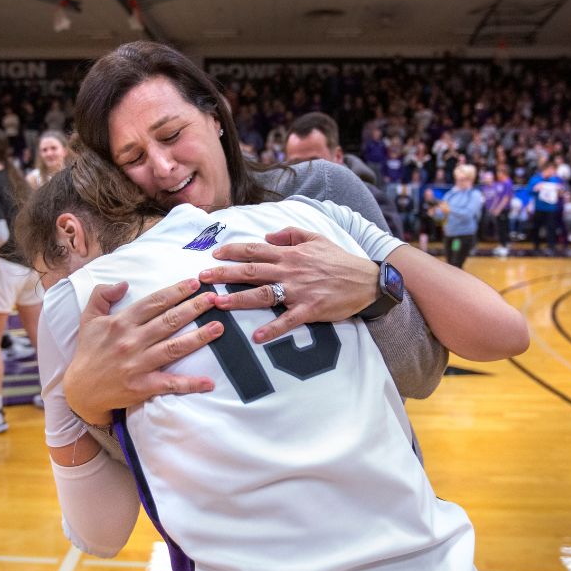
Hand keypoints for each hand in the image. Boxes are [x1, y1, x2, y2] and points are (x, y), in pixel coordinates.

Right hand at [63, 279, 222, 425]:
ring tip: (219, 327)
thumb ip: (101, 295)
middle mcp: (131, 341)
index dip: (176, 291)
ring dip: (199, 337)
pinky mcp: (142, 386)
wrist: (79, 390)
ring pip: (174, 348)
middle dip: (193, 308)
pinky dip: (190, 384)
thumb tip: (123, 283)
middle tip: (214, 298)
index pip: (154, 303)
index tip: (194, 283)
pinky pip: (170, 384)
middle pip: (168, 321)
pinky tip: (209, 382)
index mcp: (121, 323)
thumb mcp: (88, 319)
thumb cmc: (88, 352)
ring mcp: (138, 364)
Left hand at [199, 226, 378, 342]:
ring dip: (239, 299)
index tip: (214, 254)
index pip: (255, 249)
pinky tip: (257, 337)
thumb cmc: (340, 261)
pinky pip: (288, 321)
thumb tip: (267, 234)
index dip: (233, 251)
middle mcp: (290, 271)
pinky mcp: (310, 310)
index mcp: (290, 254)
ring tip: (218, 304)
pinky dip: (272, 329)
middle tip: (203, 278)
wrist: (368, 281)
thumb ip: (290, 234)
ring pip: (263, 294)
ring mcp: (299, 291)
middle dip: (224, 274)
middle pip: (251, 271)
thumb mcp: (316, 238)